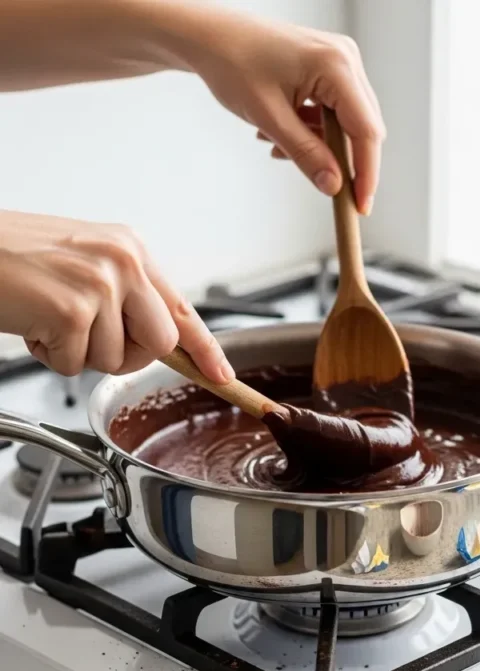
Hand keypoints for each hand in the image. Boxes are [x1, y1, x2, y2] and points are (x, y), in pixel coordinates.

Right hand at [0, 210, 232, 380]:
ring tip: (47, 317)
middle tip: (85, 337)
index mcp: (130, 249)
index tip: (222, 375)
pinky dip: (47, 356)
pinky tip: (31, 322)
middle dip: (125, 357)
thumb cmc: (14, 257)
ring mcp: (101, 285)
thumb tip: (157, 341)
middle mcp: (123, 262)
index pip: (181, 308)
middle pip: (158, 345)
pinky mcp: (72, 311)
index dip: (205, 349)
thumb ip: (124, 295)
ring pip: (113, 361)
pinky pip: (72, 365)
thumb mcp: (84, 264)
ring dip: (76, 354)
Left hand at [176, 11, 384, 214]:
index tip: (360, 207)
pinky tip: (282, 135)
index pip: (366, 130)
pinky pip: (333, 113)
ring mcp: (338, 62)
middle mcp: (345, 59)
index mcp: (336, 65)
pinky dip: (313, 132)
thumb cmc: (233, 63)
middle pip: (363, 128)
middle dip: (343, 162)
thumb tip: (333, 186)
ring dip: (321, 147)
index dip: (366, 173)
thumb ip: (306, 153)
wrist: (210, 36)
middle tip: (324, 188)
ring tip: (279, 148)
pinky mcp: (328, 69)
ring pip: (346, 124)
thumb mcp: (270, 117)